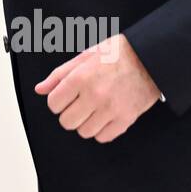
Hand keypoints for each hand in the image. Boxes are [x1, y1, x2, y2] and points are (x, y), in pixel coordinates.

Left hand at [34, 34, 161, 143]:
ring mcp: (111, 110)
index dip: (56, 101)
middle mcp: (94, 95)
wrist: (151, 58)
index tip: (64, 97)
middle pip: (66, 122)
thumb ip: (60, 74)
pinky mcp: (126, 120)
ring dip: (84, 123)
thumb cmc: (117, 54)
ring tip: (92, 109)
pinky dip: (101, 130)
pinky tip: (104, 117)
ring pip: (84, 132)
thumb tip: (40, 90)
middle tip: (78, 104)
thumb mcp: (85, 56)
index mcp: (81, 77)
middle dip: (69, 113)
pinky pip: (103, 137)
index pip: (54, 103)